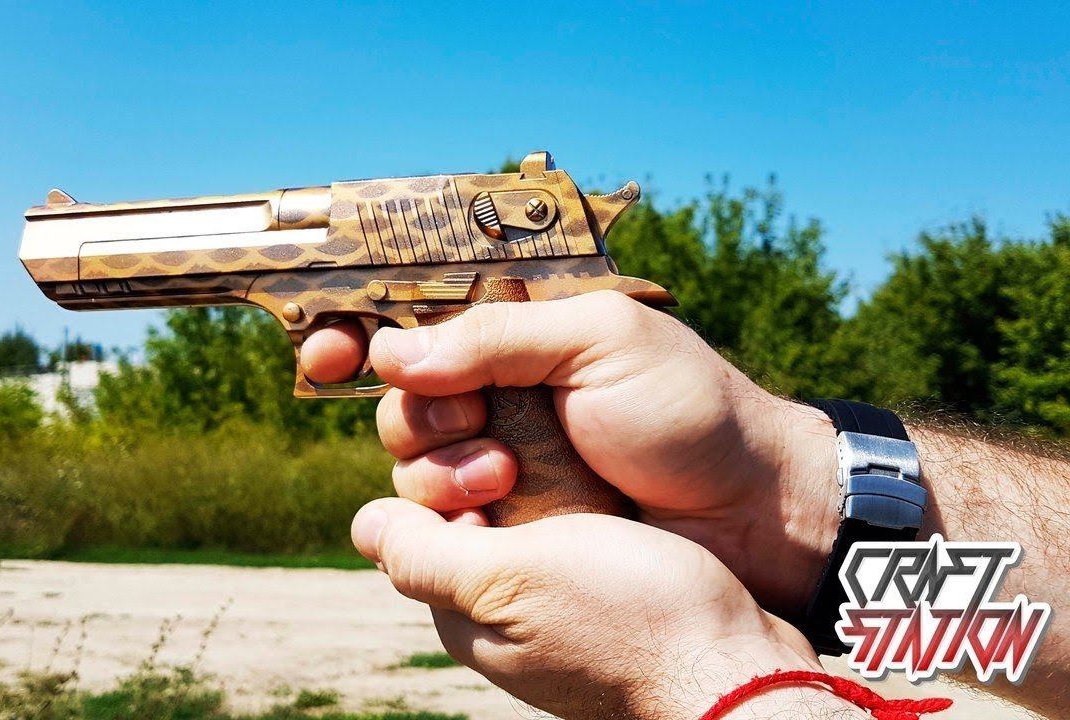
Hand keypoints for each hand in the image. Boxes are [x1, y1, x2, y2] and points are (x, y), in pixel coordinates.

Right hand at [304, 291, 838, 615]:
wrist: (750, 511)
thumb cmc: (689, 410)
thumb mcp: (600, 342)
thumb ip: (496, 338)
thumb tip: (392, 350)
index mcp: (523, 328)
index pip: (420, 316)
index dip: (362, 327)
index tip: (324, 349)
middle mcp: (503, 388)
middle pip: (402, 392)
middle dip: (417, 409)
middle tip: (470, 418)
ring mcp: (504, 455)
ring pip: (412, 457)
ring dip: (439, 465)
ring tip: (503, 475)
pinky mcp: (512, 518)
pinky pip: (443, 515)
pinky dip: (452, 513)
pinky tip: (495, 510)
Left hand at [350, 498, 862, 719]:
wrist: (737, 660)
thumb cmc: (627, 614)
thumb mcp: (508, 578)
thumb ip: (426, 553)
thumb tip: (364, 524)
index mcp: (463, 613)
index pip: (414, 522)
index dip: (439, 476)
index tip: (494, 460)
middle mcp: (498, 616)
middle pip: (460, 517)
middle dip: (483, 475)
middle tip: (525, 466)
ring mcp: (550, 611)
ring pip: (516, 520)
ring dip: (534, 484)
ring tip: (573, 472)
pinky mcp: (599, 599)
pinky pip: (565, 534)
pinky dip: (572, 504)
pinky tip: (600, 488)